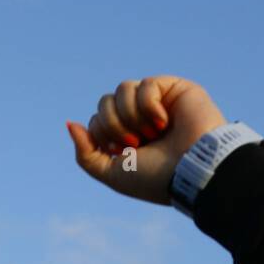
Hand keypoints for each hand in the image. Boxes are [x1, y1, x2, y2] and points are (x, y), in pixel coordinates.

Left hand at [66, 76, 226, 205]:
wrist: (192, 172)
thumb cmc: (157, 178)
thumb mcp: (113, 174)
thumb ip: (86, 154)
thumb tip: (70, 124)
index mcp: (128, 138)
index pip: (97, 120)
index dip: (103, 133)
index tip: (122, 150)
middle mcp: (140, 119)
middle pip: (105, 102)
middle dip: (114, 124)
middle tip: (136, 142)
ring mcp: (157, 102)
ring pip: (122, 89)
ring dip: (131, 116)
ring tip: (153, 133)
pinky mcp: (173, 88)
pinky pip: (145, 84)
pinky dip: (149, 106)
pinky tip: (164, 122)